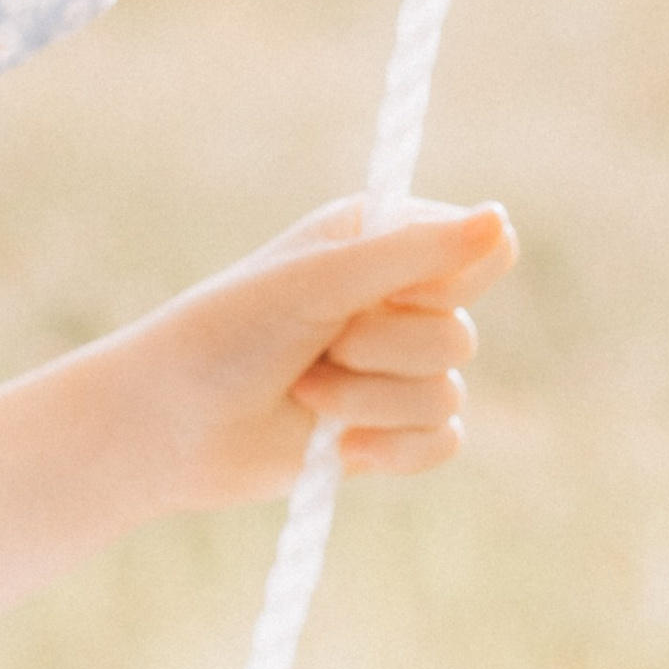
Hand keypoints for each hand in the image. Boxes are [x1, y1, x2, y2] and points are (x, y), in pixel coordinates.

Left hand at [115, 197, 517, 514]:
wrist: (167, 427)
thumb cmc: (226, 335)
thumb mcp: (318, 282)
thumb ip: (412, 254)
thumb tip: (502, 218)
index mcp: (381, 238)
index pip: (480, 249)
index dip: (440, 283)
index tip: (380, 292)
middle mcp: (395, 297)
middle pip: (462, 335)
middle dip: (381, 353)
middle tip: (315, 347)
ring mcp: (392, 367)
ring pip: (449, 394)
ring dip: (368, 403)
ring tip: (304, 393)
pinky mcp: (387, 428)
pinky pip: (443, 443)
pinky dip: (391, 450)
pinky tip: (337, 449)